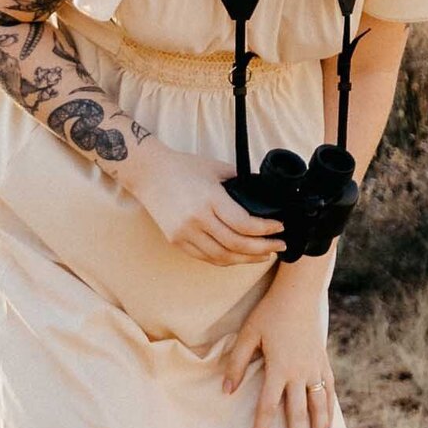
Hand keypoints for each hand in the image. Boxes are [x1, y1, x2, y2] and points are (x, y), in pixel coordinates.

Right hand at [123, 143, 285, 265]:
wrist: (148, 173)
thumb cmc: (184, 167)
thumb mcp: (216, 169)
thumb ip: (240, 182)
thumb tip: (263, 195)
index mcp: (209, 199)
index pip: (244, 224)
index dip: (265, 230)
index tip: (279, 228)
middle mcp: (196, 219)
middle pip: (236, 245)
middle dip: (262, 248)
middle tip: (278, 246)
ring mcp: (184, 233)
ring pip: (222, 257)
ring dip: (246, 259)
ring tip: (263, 255)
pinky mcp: (176, 241)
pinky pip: (206, 257)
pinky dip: (225, 260)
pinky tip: (239, 256)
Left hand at [224, 275, 334, 427]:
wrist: (301, 292)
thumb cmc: (270, 311)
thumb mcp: (248, 334)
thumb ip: (237, 363)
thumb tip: (226, 391)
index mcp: (279, 369)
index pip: (267, 408)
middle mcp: (300, 373)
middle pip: (299, 416)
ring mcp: (315, 369)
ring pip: (320, 409)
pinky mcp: (324, 362)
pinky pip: (329, 392)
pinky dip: (329, 410)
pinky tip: (329, 425)